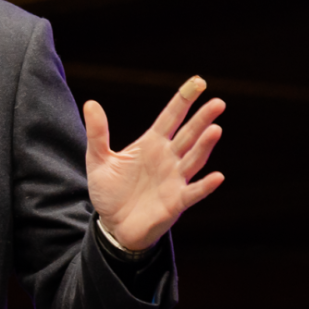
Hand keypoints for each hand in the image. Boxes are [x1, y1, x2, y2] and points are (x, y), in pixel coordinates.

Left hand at [83, 76, 224, 251]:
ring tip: (216, 129)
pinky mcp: (176, 202)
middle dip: (202, 119)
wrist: (113, 226)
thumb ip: (97, 134)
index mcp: (151, 144)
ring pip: (193, 159)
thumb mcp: (98, 160)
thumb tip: (90, 103)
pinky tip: (217, 177)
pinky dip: (205, 186)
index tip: (198, 82)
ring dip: (205, 146)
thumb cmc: (110, 192)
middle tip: (217, 103)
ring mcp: (174, 179)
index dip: (184, 99)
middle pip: (188, 134)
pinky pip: (194, 192)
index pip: (171, 117)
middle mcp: (168, 158)